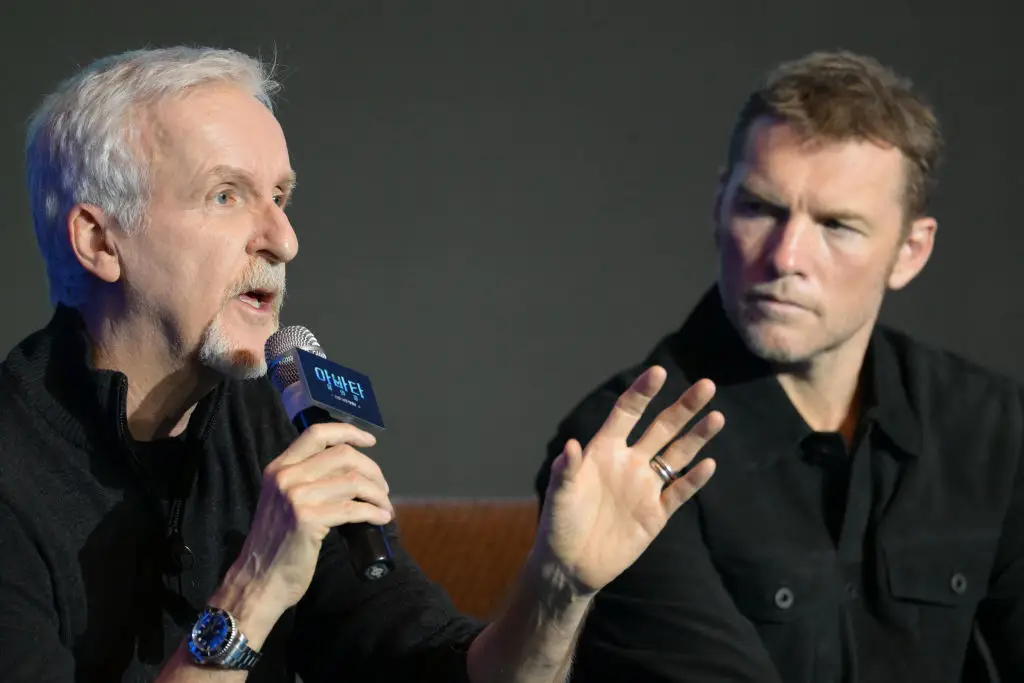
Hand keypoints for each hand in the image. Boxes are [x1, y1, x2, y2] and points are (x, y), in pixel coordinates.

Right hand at [214, 422, 393, 639]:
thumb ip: (306, 481)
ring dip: (378, 494)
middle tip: (383, 489)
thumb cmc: (276, 543)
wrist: (258, 580)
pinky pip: (353, 509)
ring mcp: (295, 496)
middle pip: (343, 455)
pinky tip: (382, 518)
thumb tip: (349, 472)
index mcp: (279, 467)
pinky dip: (374, 512)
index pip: (317, 433)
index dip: (349, 432)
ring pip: (353, 481)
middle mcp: (285, 476)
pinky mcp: (307, 519)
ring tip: (385, 507)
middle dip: (372, 470)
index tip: (371, 441)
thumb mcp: (283, 501)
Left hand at [537, 366, 721, 595]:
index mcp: (604, 451)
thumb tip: (571, 445)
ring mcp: (644, 487)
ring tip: (716, 416)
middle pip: (662, 428)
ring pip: (677, 455)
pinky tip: (708, 463)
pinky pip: (679, 492)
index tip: (659, 372)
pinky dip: (694, 479)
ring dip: (697, 437)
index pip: (627, 413)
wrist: (570, 564)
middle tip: (706, 385)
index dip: (643, 393)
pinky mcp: (656, 514)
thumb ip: (567, 470)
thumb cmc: (559, 524)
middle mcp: (629, 463)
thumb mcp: (560, 496)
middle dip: (684, 407)